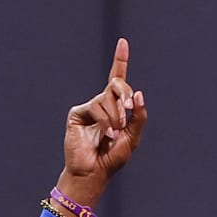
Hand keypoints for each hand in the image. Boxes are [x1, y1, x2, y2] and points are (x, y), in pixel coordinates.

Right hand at [58, 38, 147, 204]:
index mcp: (115, 107)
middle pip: (116, 84)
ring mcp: (89, 107)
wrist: (93, 173)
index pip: (118, 80)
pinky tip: (105, 134)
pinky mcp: (78, 113)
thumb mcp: (132, 138)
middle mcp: (102, 104)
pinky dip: (105, 121)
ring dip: (116, 116)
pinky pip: (97, 107)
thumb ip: (138, 117)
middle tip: (129, 108)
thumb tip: (138, 92)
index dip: (120, 60)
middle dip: (125, 94)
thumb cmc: (112, 158)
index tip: (123, 42)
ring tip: (114, 134)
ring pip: (108, 98)